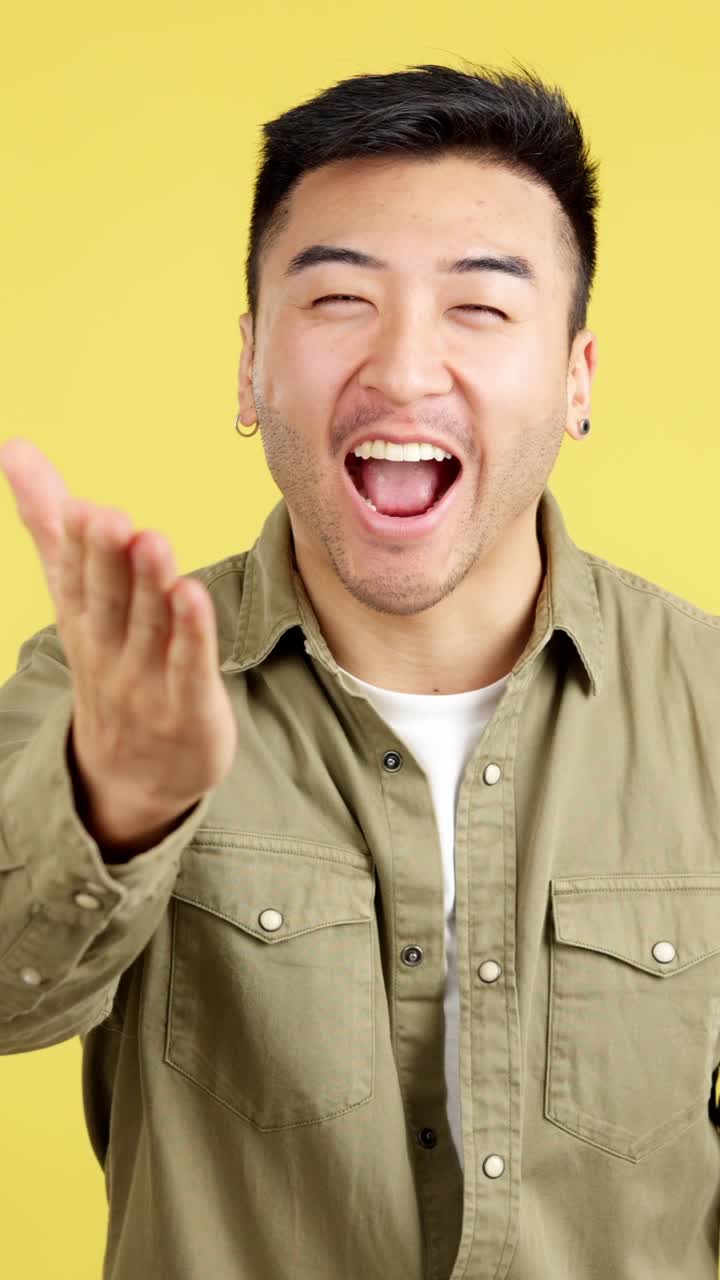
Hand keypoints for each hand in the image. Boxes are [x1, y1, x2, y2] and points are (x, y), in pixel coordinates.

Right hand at [0, 437, 236, 839]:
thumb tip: (15, 449)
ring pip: (148, 628)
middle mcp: (110, 651)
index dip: (79, 547)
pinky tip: (195, 597)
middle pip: (108, 601)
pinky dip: (192, 635)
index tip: (81, 508)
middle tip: (109, 518)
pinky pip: (190, 667)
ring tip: (152, 541)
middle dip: (106, 560)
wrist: (133, 775)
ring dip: (149, 586)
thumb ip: (51, 526)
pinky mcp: (191, 706)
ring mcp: (148, 682)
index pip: (76, 581)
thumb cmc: (108, 665)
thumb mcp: (74, 598)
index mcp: (83, 621)